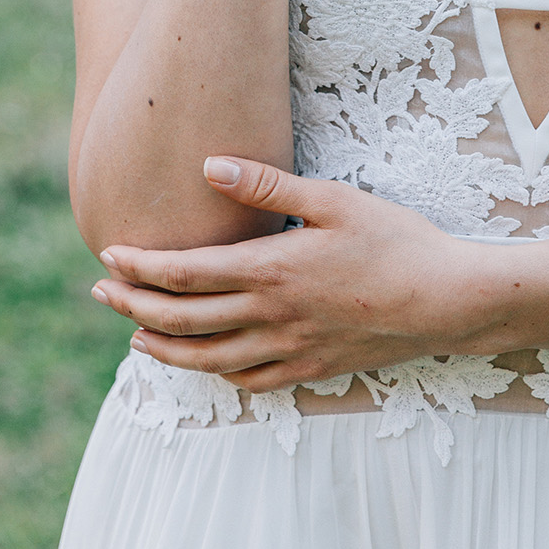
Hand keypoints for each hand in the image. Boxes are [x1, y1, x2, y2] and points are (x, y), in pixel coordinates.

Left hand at [90, 156, 489, 390]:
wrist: (447, 300)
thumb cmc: (394, 240)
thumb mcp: (332, 199)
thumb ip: (266, 186)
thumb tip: (208, 166)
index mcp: (271, 271)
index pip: (185, 275)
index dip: (141, 267)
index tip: (108, 254)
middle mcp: (272, 317)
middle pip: (184, 321)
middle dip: (135, 308)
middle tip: (101, 293)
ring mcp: (291, 350)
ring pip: (209, 361)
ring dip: (164, 351)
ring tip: (136, 338)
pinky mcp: (312, 370)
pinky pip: (250, 382)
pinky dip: (216, 375)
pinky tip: (205, 363)